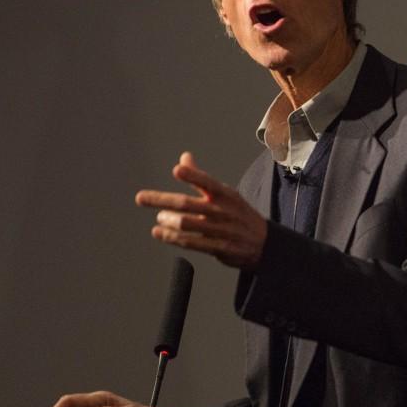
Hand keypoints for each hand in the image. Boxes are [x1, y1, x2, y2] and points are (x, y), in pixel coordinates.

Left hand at [135, 152, 266, 268]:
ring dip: (168, 221)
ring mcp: (221, 230)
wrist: (264, 243)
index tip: (177, 171)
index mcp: (225, 194)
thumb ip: (201, 178)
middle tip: (141, 198)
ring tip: (159, 218)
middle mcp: (222, 211)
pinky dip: (172, 238)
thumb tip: (184, 158)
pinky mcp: (219, 248)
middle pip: (188, 204)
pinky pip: (191, 243)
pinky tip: (159, 233)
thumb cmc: (238, 214)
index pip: (208, 182)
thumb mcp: (225, 194)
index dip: (193, 176)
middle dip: (162, 200)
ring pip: (188, 224)